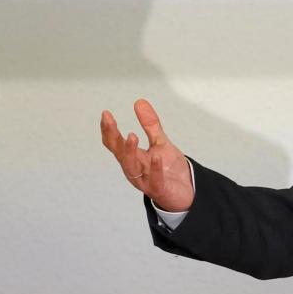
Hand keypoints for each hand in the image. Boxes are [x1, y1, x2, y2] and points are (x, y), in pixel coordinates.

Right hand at [100, 98, 193, 212]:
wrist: (187, 191)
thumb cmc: (169, 169)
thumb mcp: (161, 143)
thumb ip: (150, 125)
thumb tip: (139, 102)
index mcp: (133, 157)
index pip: (115, 143)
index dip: (109, 129)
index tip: (106, 113)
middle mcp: (134, 169)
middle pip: (119, 153)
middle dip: (113, 136)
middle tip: (109, 120)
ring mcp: (145, 180)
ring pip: (132, 167)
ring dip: (130, 152)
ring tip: (131, 136)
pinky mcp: (159, 189)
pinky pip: (155, 180)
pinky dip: (154, 169)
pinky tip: (156, 157)